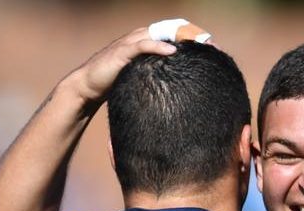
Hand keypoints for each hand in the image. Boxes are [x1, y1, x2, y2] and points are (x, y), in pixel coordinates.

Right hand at [71, 19, 212, 102]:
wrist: (88, 87)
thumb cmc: (116, 85)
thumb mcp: (144, 79)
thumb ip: (159, 76)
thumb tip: (182, 88)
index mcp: (148, 42)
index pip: (177, 34)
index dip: (196, 40)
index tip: (214, 52)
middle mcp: (141, 37)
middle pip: (174, 29)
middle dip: (195, 36)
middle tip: (214, 47)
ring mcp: (131, 42)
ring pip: (161, 32)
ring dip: (182, 37)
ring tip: (201, 45)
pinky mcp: (122, 52)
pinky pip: (143, 44)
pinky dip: (159, 46)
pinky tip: (173, 51)